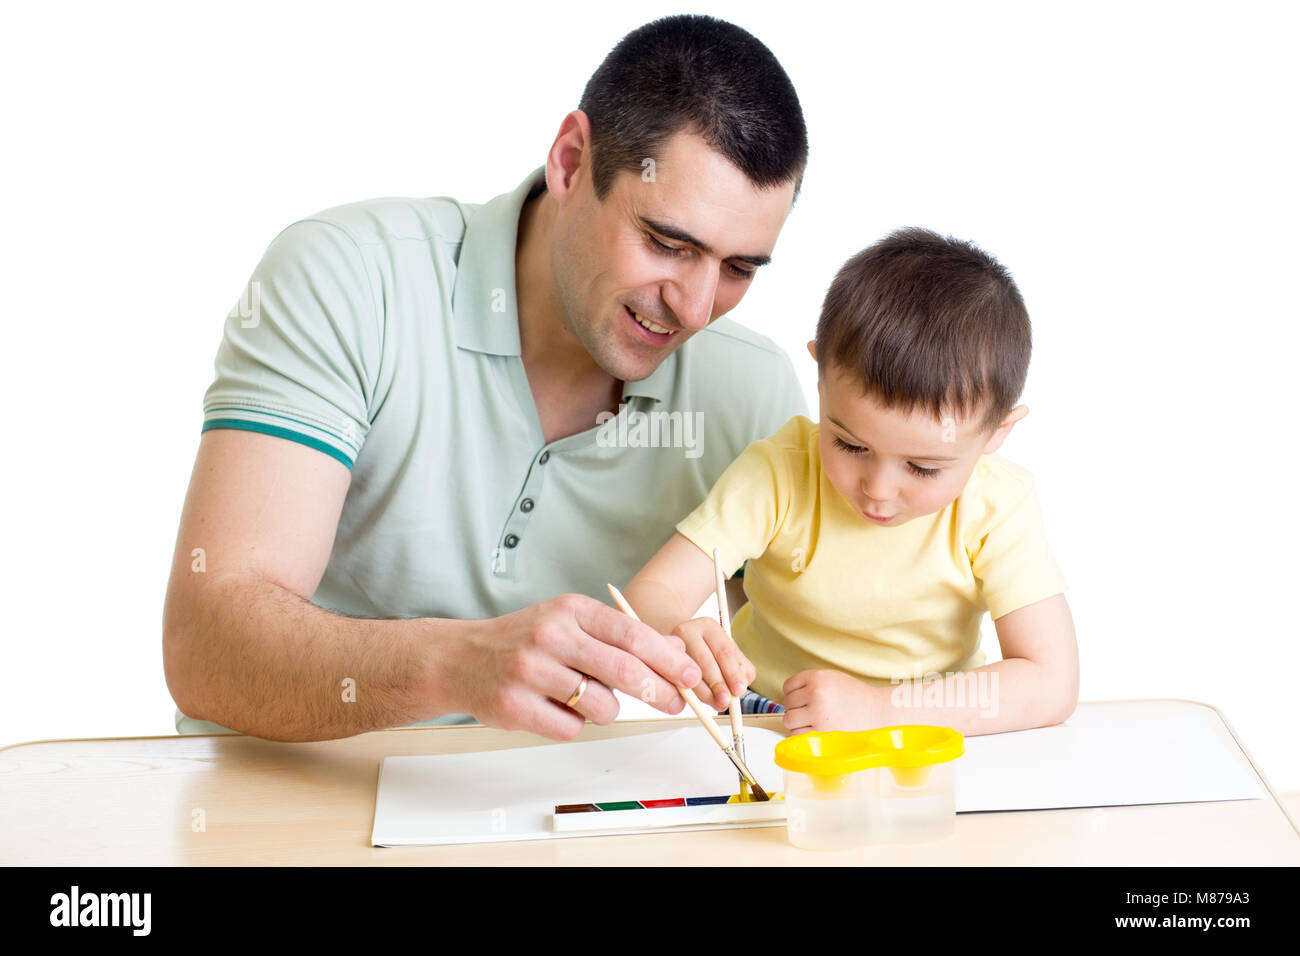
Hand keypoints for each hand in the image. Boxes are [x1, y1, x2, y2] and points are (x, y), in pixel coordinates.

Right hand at [436, 594, 701, 740]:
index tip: (690, 674)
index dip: (667, 658)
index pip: (631, 634)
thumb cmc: (525, 641)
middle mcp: (550, 636)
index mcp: (570, 610)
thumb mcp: (570, 623)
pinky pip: (570, 729)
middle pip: (624, 671)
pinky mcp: (515, 706)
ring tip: (581, 697)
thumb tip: (674, 652)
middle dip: (658, 691)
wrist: (460, 659)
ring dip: (604, 710)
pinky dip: (573, 725)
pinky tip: (554, 708)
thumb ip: (618, 636)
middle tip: (674, 702)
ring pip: (601, 706)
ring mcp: (531, 671)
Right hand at [671, 616, 755, 711]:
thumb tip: (737, 690)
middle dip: (718, 685)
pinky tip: (697, 700)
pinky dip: (687, 695)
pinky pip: (675, 683)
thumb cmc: (709, 654)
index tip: (739, 690)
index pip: (724, 651)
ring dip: (704, 694)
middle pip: (705, 662)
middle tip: (725, 701)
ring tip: (715, 703)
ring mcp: (669, 648)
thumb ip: (740, 669)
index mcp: (708, 626)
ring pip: (688, 675)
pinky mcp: (659, 663)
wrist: (677, 648)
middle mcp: (686, 631)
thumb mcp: (727, 656)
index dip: (733, 673)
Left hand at [782, 669, 876, 733]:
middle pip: (788, 704)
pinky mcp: (821, 734)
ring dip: (798, 724)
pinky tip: (817, 732)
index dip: (794, 694)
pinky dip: (803, 736)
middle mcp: (816, 694)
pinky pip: (798, 736)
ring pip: (790, 721)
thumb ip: (810, 684)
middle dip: (797, 709)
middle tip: (811, 712)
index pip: (788, 686)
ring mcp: (818, 714)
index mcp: (818, 677)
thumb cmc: (856, 697)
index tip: (802, 700)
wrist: (878, 713)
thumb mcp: (833, 679)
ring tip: (814, 723)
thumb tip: (787, 696)